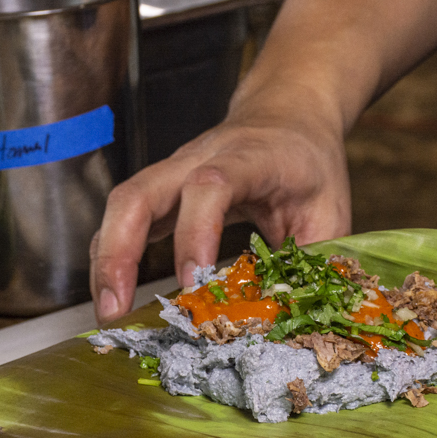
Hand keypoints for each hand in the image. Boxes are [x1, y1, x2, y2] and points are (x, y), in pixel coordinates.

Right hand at [89, 86, 351, 323]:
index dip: (195, 232)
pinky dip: (112, 257)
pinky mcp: (161, 191)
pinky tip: (113, 295)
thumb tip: (296, 320)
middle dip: (119, 253)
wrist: (288, 116)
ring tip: (108, 312)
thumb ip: (314, 263)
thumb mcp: (330, 211)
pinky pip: (124, 219)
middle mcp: (199, 159)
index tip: (192, 282)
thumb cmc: (309, 165)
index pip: (211, 184)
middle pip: (140, 193)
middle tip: (116, 309)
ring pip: (122, 206)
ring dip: (106, 260)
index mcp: (251, 159)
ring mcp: (172, 172)